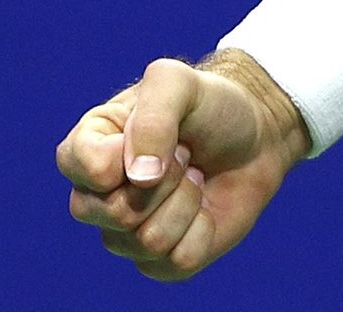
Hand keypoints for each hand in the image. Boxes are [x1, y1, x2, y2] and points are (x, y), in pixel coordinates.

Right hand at [56, 53, 309, 281]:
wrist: (258, 134)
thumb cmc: (212, 104)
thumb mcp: (179, 82)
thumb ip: (152, 115)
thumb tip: (139, 179)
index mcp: (89, 147)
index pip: (84, 167)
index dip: (126, 153)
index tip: (161, 130)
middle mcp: (97, 197)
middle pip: (114, 212)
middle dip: (165, 178)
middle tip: (184, 154)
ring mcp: (125, 233)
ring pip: (147, 240)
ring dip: (186, 201)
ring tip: (194, 176)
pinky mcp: (159, 260)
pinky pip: (177, 260)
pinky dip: (203, 229)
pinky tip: (203, 207)